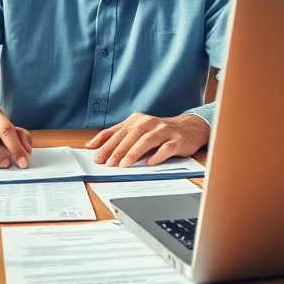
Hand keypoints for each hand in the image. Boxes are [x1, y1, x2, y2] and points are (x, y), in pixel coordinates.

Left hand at [86, 113, 209, 167]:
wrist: (190, 127)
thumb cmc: (160, 131)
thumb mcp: (138, 130)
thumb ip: (118, 135)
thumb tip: (94, 146)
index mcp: (138, 120)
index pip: (119, 131)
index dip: (106, 143)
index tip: (96, 156)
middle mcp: (150, 123)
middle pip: (131, 135)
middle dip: (118, 150)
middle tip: (108, 163)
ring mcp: (164, 131)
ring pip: (147, 140)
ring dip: (134, 152)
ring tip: (124, 164)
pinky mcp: (177, 140)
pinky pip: (167, 148)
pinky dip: (158, 155)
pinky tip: (150, 163)